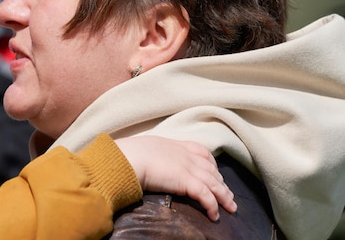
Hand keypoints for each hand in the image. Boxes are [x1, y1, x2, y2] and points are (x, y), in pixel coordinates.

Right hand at [114, 135, 236, 220]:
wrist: (129, 158)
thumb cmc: (131, 153)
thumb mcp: (146, 148)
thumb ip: (154, 154)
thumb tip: (149, 160)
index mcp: (176, 145)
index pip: (202, 152)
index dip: (211, 164)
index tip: (215, 172)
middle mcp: (186, 155)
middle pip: (212, 169)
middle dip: (222, 183)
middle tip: (229, 195)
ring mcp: (188, 167)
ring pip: (214, 183)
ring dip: (224, 196)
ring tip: (231, 208)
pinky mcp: (187, 181)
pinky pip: (206, 195)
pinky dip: (213, 205)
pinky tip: (214, 215)